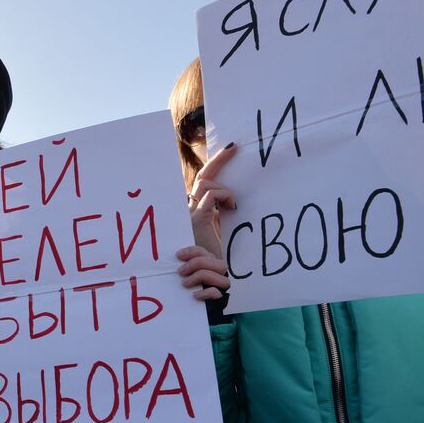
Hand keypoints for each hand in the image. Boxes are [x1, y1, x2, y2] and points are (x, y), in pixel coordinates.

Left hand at [176, 245, 229, 299]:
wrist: (185, 310)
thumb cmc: (182, 289)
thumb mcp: (181, 275)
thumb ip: (182, 266)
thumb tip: (172, 257)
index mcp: (210, 264)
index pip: (205, 252)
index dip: (192, 251)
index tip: (178, 255)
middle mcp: (218, 275)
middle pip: (219, 264)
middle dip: (197, 263)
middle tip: (180, 271)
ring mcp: (221, 288)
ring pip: (222, 278)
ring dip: (201, 277)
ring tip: (185, 283)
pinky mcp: (219, 300)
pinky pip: (217, 293)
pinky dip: (205, 292)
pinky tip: (194, 295)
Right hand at [187, 141, 238, 256]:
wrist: (208, 274)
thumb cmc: (216, 257)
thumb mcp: (222, 231)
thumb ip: (223, 215)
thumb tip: (233, 201)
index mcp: (196, 211)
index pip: (203, 182)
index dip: (215, 165)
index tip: (230, 150)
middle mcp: (189, 209)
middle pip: (202, 176)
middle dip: (218, 160)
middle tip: (234, 147)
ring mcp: (190, 214)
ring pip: (206, 184)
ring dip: (224, 189)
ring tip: (233, 204)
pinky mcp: (196, 220)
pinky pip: (211, 196)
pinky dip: (224, 196)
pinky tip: (232, 207)